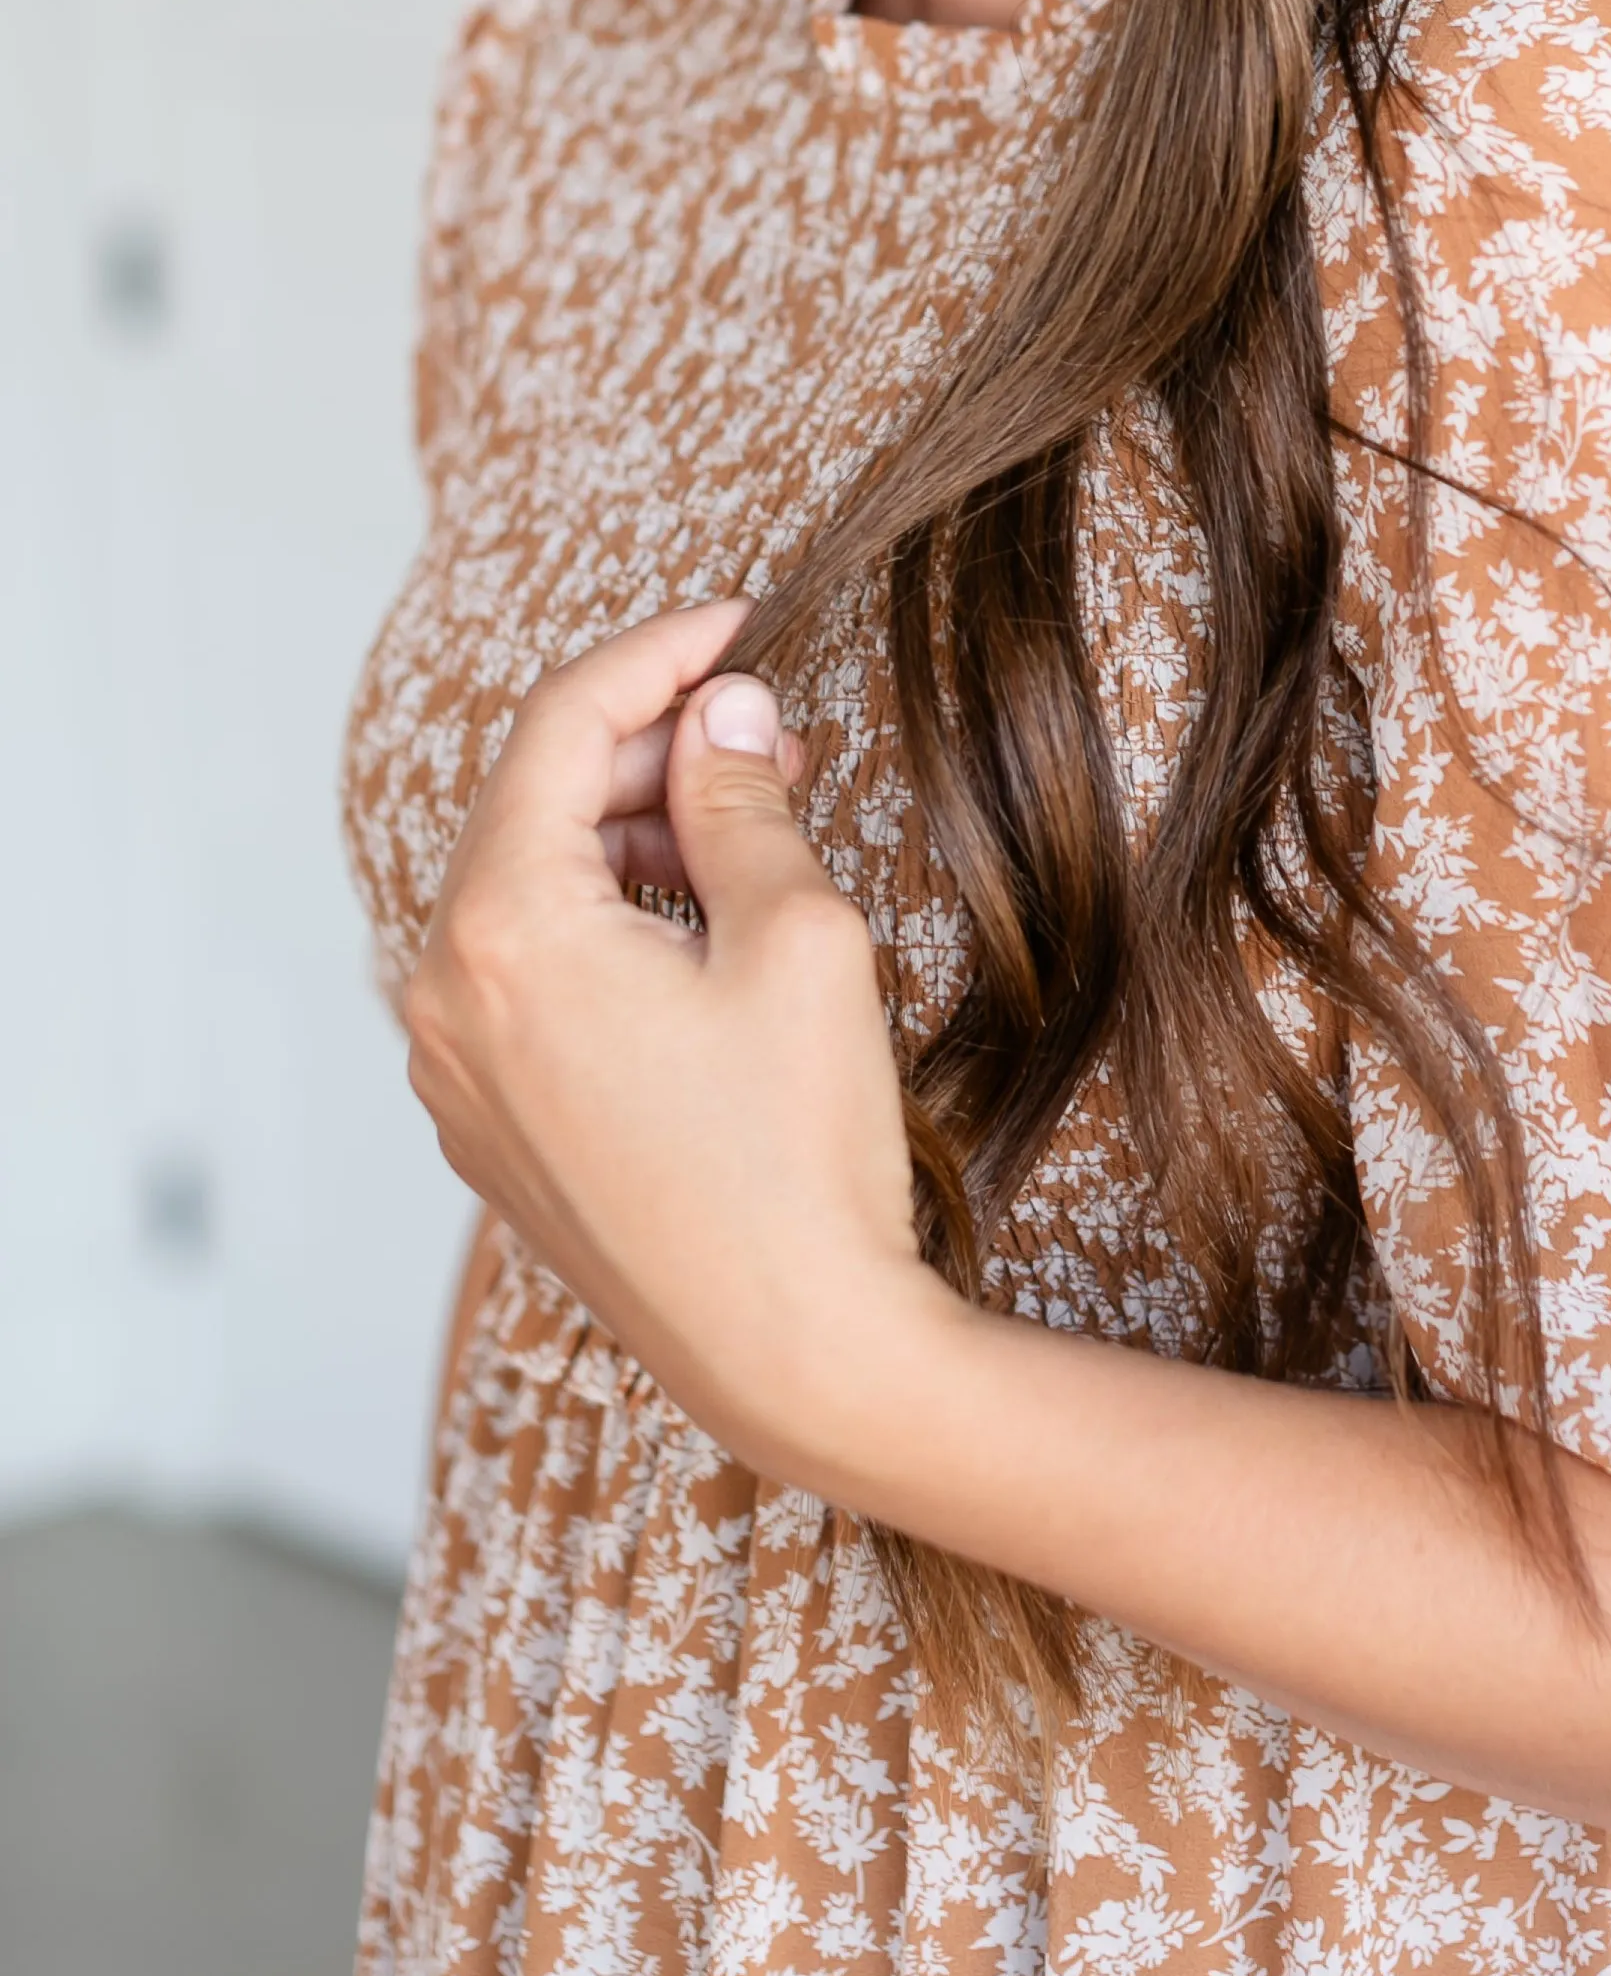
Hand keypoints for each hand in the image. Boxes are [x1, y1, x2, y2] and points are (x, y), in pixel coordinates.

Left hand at [402, 600, 954, 1477]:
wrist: (794, 1353)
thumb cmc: (801, 1152)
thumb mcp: (797, 936)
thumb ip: (743, 800)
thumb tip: (724, 713)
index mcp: (502, 930)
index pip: (562, 726)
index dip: (659, 653)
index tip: (742, 622)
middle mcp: (444, 996)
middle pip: (536, 807)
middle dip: (651, 754)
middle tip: (771, 742)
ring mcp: (455, 1074)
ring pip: (530, 894)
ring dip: (631, 842)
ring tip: (752, 843)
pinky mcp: (490, 1129)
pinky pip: (528, 980)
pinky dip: (606, 927)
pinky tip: (703, 938)